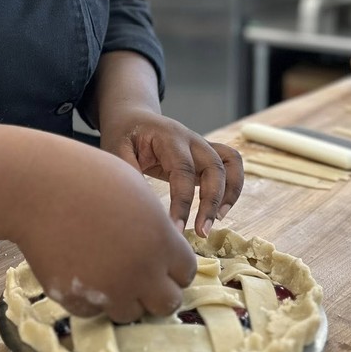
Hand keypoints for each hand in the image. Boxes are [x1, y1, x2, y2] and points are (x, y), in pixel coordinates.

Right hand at [12, 139, 197, 323]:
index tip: (159, 261)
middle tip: (137, 274)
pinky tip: (79, 269)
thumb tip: (162, 251)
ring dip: (123, 296)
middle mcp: (141, 272)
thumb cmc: (86, 177)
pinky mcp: (78, 301)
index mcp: (161, 241)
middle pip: (168, 303)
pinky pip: (95, 312)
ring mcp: (109, 290)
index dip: (173, 267)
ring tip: (104, 267)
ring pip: (131, 313)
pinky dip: (91, 298)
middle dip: (156, 291)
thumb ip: (156, 226)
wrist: (36, 187)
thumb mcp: (135, 190)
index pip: (186, 273)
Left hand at [100, 109, 243, 237]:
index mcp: (169, 137)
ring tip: (217, 221)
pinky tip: (221, 209)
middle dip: (210, 202)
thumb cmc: (124, 135)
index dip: (182, 202)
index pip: (182, 171)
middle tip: (201, 233)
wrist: (134, 118)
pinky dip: (234, 185)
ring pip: (230, 164)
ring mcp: (202, 144)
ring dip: (229, 193)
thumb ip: (129, 171)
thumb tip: (143, 204)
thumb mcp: (116, 149)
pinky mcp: (207, 153)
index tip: (176, 230)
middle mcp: (191, 139)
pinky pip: (232, 164)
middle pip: (213, 167)